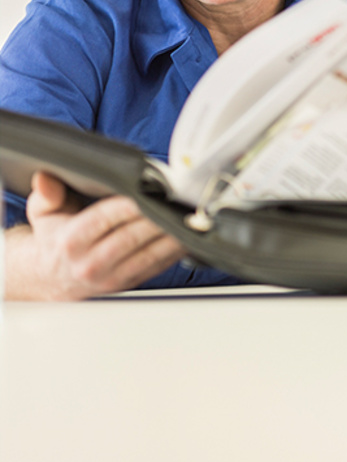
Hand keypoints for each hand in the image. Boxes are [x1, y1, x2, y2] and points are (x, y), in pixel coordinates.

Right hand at [6, 171, 185, 300]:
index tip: (146, 193)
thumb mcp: (43, 214)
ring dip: (172, 235)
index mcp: (71, 242)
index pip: (103, 220)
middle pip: (131, 237)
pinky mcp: (130, 283)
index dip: (126, 206)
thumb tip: (45, 178)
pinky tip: (188, 235)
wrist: (51, 278)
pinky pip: (158, 266)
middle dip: (156, 218)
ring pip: (149, 254)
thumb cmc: (54, 240)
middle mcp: (91, 263)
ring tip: (189, 217)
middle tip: (177, 201)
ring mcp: (112, 277)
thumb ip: (46, 194)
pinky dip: (176, 251)